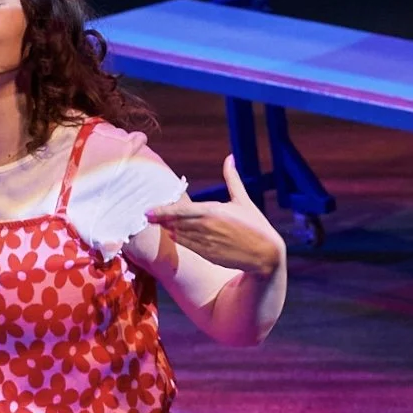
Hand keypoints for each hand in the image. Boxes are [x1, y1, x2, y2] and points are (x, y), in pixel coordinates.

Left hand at [145, 158, 284, 276]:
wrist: (265, 254)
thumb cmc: (255, 224)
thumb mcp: (243, 200)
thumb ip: (232, 179)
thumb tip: (229, 157)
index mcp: (212, 211)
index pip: (179, 211)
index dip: (161, 212)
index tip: (148, 211)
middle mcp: (205, 227)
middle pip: (175, 223)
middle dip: (161, 220)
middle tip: (147, 216)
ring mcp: (205, 243)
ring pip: (179, 235)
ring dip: (168, 229)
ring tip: (158, 223)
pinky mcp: (208, 255)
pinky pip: (188, 246)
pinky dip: (179, 239)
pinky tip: (173, 234)